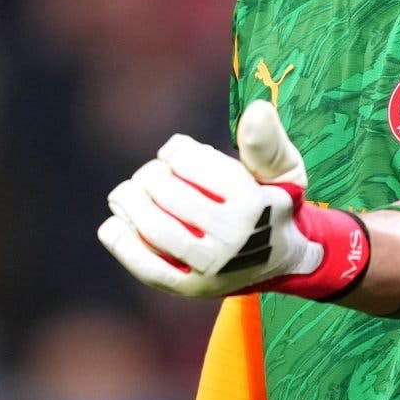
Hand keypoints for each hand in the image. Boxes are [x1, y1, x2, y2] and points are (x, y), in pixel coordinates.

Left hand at [99, 100, 369, 299]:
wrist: (283, 261)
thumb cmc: (273, 204)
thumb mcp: (284, 171)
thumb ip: (267, 142)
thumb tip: (256, 110)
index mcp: (252, 204)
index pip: (190, 163)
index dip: (174, 152)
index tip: (175, 153)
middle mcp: (232, 239)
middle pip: (167, 193)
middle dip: (150, 175)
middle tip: (151, 175)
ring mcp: (210, 268)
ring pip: (153, 228)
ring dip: (129, 202)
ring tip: (126, 194)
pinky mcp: (190, 288)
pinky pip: (146, 266)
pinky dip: (122, 242)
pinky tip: (114, 224)